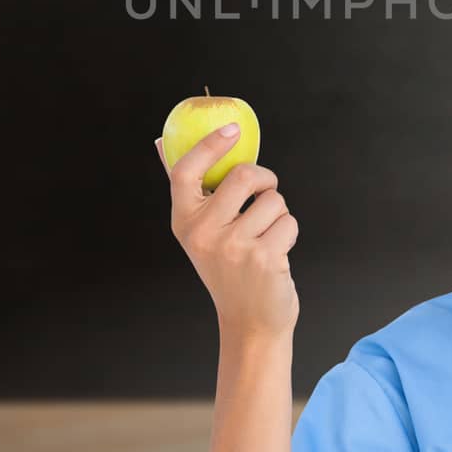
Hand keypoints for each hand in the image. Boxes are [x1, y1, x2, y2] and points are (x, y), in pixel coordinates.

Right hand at [157, 125, 299, 339]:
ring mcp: (233, 247)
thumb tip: (162, 143)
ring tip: (266, 238)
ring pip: (274, 199)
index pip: (185, 172)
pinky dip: (289, 233)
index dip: (208, 145)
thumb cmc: (228, 269)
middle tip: (266, 191)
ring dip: (278, 214)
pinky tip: (276, 254)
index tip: (231, 129)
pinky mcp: (263, 258)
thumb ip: (189, 189)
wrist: (250, 322)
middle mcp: (204, 234)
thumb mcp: (202, 232)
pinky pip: (289, 221)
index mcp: (184, 222)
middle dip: (265, 179)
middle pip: (243, 176)